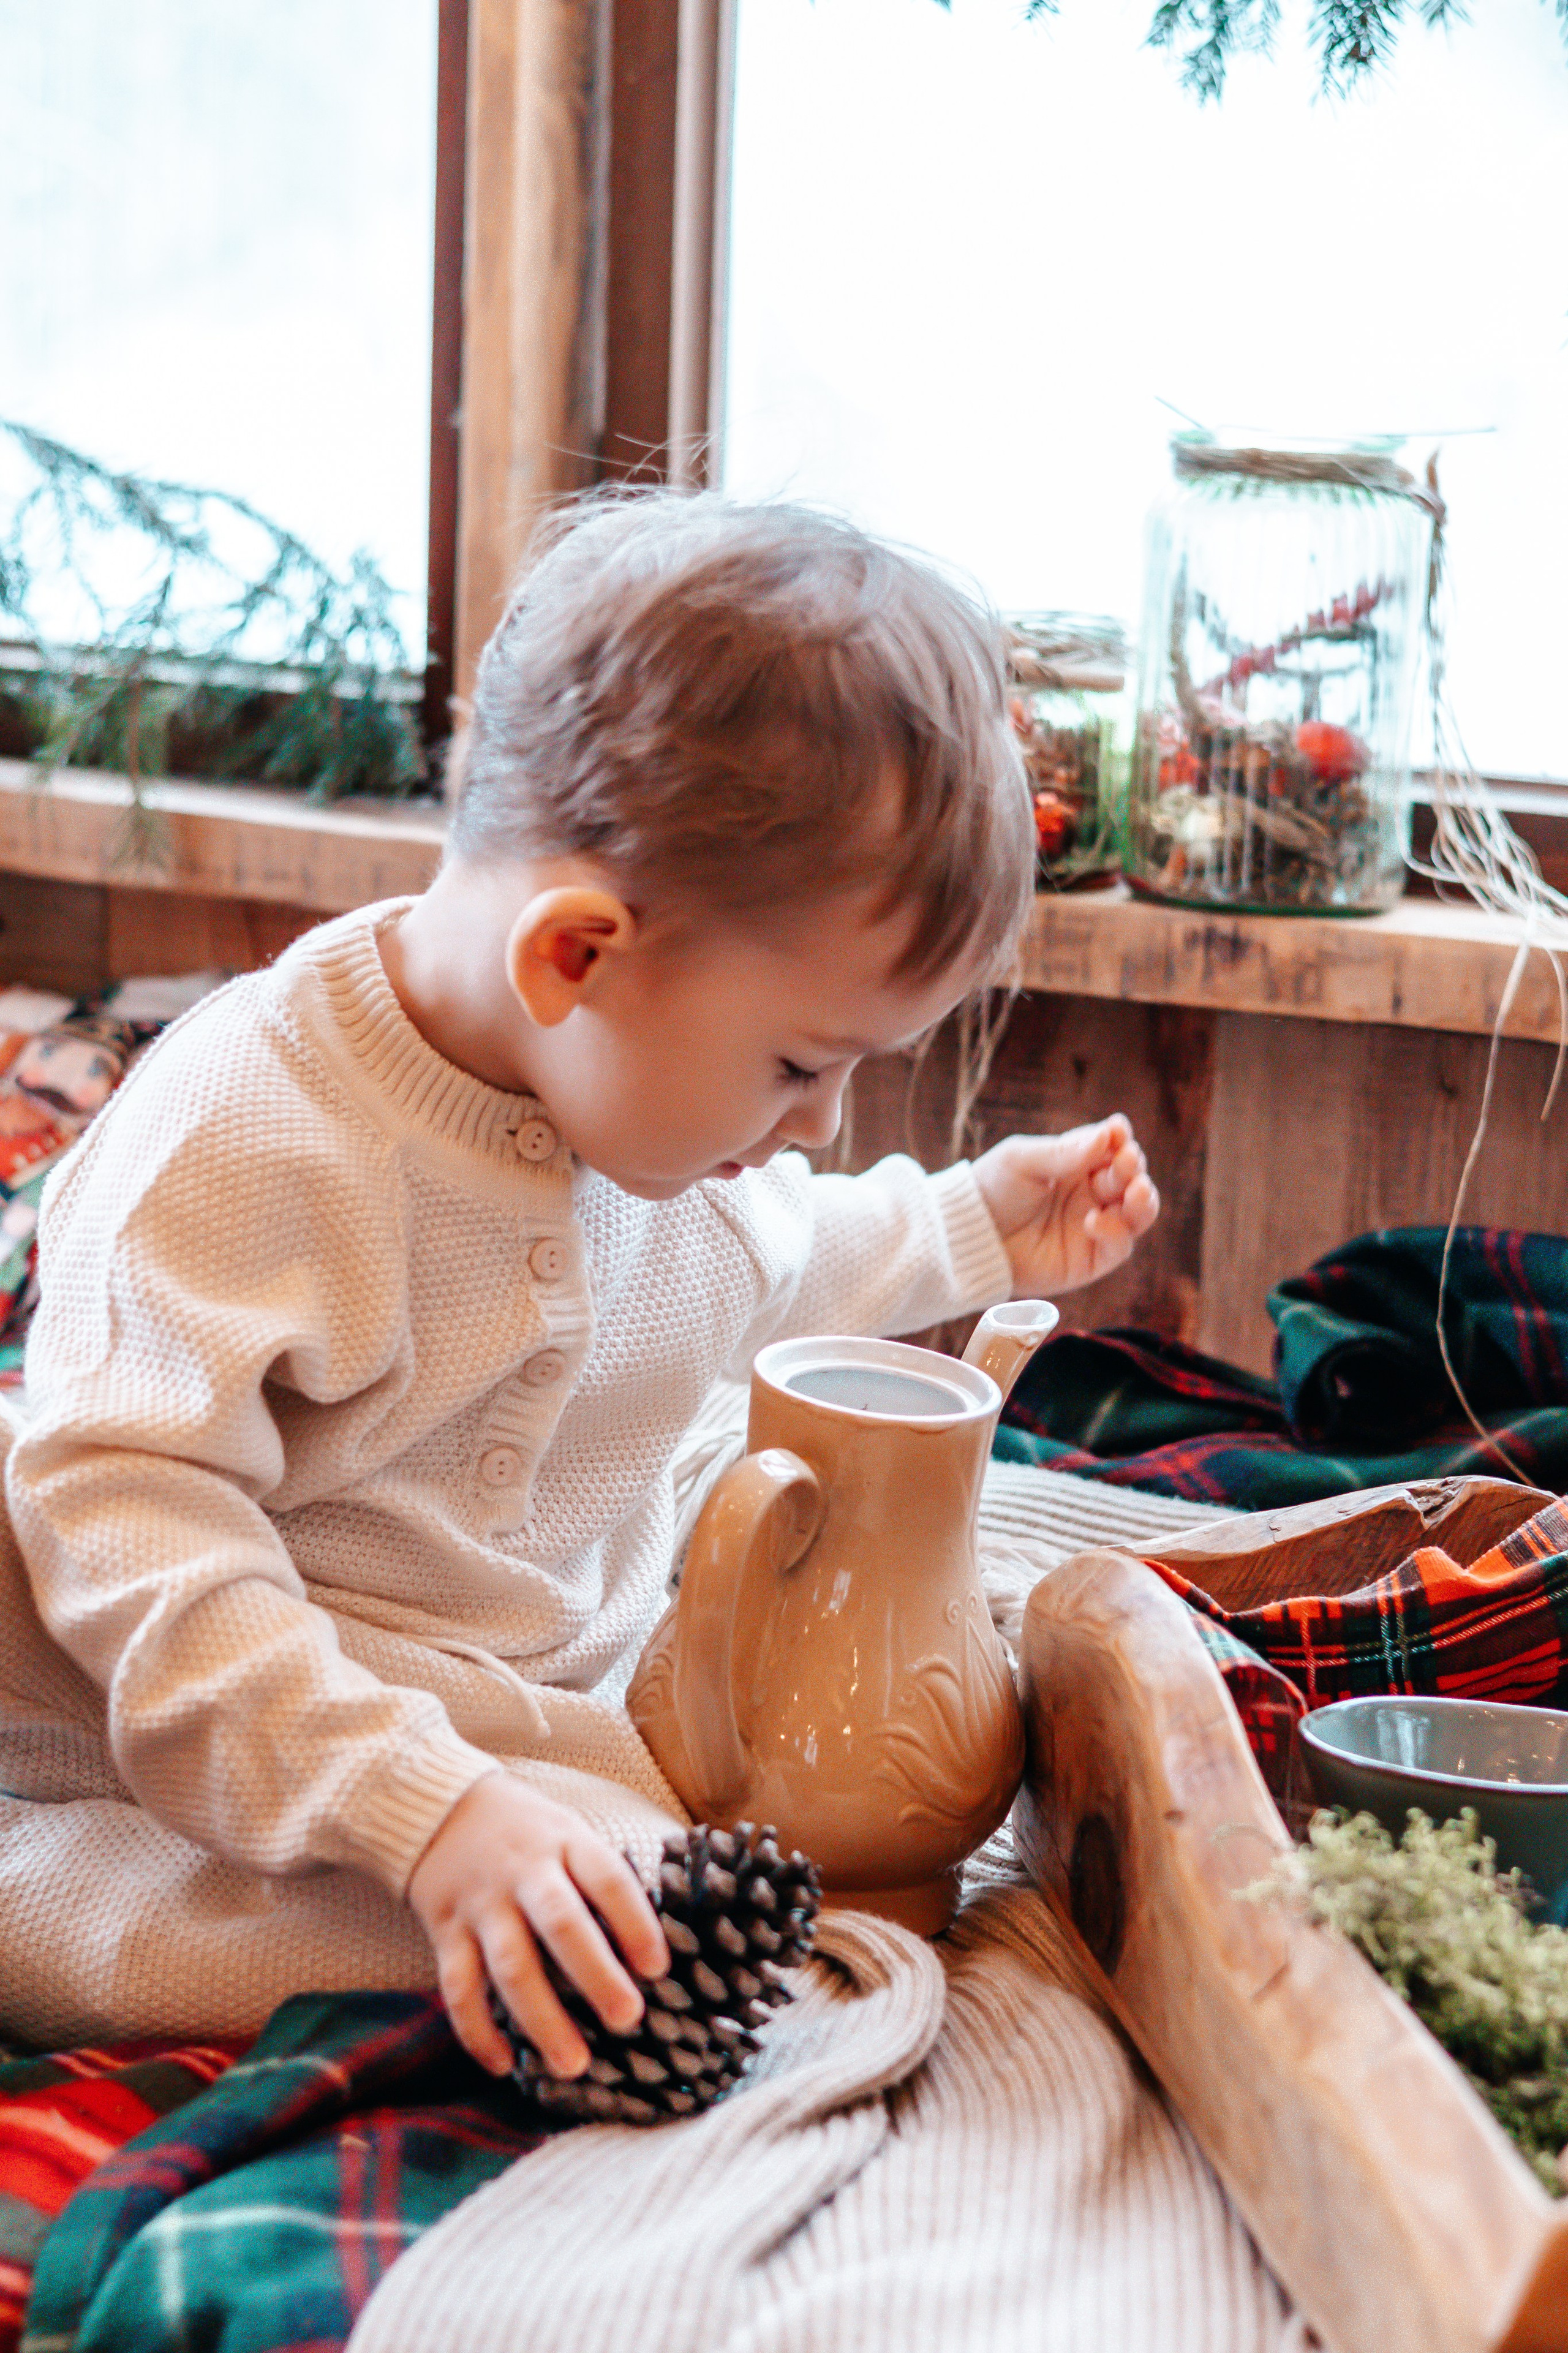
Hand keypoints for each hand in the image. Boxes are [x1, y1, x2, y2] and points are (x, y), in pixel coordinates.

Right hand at [407, 1772, 669, 2078]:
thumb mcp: (570, 1833)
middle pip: (561, 1924)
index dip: (635, 1922)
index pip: (607, 1879)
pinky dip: (478, 2030)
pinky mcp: (444, 1929)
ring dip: (542, 2018)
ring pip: (511, 1964)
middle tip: (628, 2020)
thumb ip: (600, 1881)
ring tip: (574, 2065)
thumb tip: (650, 1951)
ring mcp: (482, 1903)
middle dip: (596, 1975)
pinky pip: (458, 1986)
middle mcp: (524, 1872)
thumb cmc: (528, 1832)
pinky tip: (504, 2066)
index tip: (659, 1968)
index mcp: (566, 1843)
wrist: (439, 1805)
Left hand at [972, 1115, 1159, 1296]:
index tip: (1118, 1131)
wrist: (967, 1237)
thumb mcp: (1021, 1161)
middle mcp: (1091, 1193)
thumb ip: (1063, 1152)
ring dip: (1143, 1199)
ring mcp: (1095, 1225)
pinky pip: (1120, 1246)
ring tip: (1135, 1189)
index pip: (1112, 1147)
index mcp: (1077, 1163)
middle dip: (1131, 1166)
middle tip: (1124, 1160)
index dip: (1120, 1139)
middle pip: (1130, 1176)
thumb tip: (1107, 1135)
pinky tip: (1094, 1220)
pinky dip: (1116, 1231)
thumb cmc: (991, 1190)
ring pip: (1138, 1212)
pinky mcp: (1090, 1260)